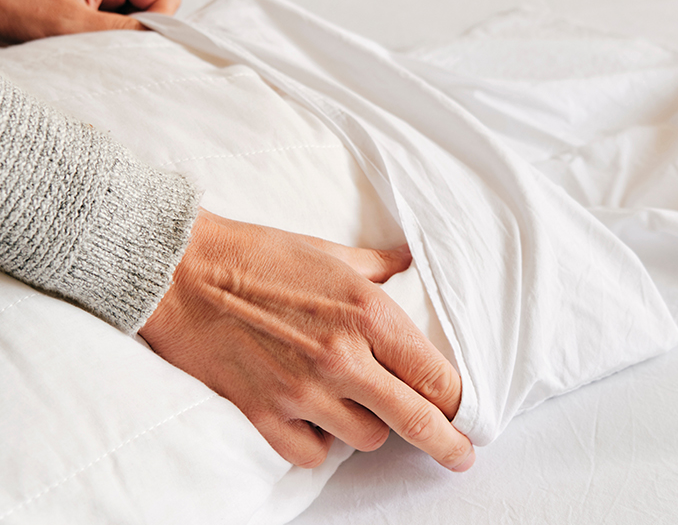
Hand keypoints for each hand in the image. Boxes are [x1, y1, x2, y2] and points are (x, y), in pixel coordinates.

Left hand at [0, 0, 179, 44]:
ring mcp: (102, 2)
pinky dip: (109, 49)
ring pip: (137, 29)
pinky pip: (117, 36)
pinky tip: (89, 51)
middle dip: (140, 35)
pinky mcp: (92, 19)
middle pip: (155, 14)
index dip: (161, 23)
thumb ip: (124, 30)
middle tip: (115, 47)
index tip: (144, 42)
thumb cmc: (17, 4)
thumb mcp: (76, 22)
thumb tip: (165, 39)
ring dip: (121, 44)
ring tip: (94, 48)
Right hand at [138, 210, 474, 471]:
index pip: (435, 374)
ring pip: (366, 440)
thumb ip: (379, 265)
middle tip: (461, 457)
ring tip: (358, 408)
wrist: (181, 271)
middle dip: (446, 444)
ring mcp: (302, 390)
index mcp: (368, 312)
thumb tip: (409, 260)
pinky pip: (311, 455)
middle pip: (415, 420)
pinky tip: (318, 423)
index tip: (466, 412)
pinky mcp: (262, 412)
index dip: (458, 400)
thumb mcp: (331, 251)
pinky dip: (320, 445)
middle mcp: (343, 356)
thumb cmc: (259, 255)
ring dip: (370, 429)